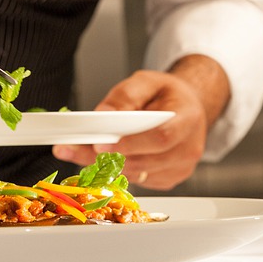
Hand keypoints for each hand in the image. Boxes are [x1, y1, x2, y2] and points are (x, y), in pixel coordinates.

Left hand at [52, 62, 222, 190]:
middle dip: (106, 157)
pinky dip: (117, 171)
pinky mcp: (168, 180)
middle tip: (74, 148)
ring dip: (105, 166)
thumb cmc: (168, 95)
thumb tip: (104, 114)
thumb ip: (126, 95)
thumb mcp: (147, 81)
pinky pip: (137, 180)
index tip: (100, 144)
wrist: (188, 109)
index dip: (130, 144)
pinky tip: (103, 158)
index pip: (160, 138)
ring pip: (136, 174)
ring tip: (78, 150)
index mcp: (187, 120)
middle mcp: (187, 149)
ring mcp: (179, 169)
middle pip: (144, 161)